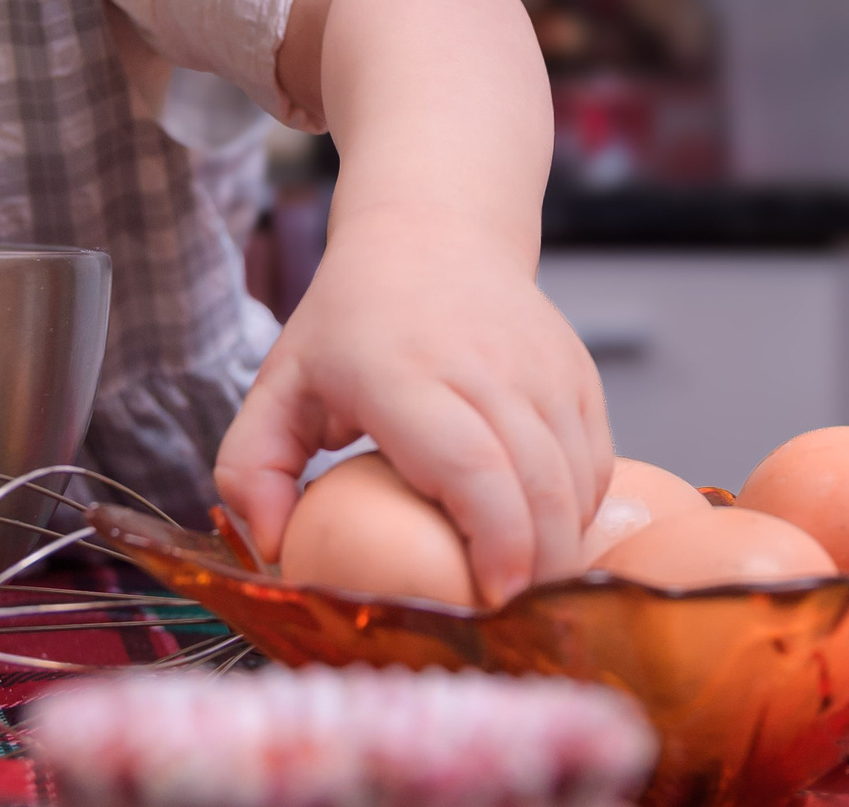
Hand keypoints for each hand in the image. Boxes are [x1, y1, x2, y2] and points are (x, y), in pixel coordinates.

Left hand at [215, 211, 611, 605]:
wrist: (432, 229)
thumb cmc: (349, 321)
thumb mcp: (280, 382)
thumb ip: (251, 466)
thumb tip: (273, 543)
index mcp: (402, 371)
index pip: (468, 461)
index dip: (494, 537)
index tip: (492, 595)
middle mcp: (481, 365)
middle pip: (536, 482)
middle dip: (537, 566)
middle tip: (509, 618)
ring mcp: (539, 365)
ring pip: (576, 476)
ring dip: (562, 545)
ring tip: (525, 588)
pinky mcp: (577, 370)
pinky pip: (597, 459)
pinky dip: (580, 510)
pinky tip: (545, 536)